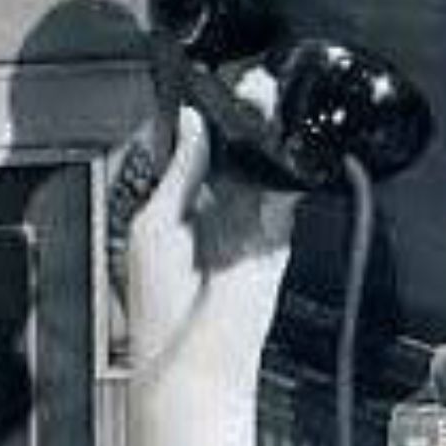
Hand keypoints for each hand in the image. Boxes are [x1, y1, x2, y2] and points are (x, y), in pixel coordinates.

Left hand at [121, 105, 297, 386]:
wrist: (197, 363)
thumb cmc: (163, 309)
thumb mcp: (158, 223)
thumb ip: (182, 174)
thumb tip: (190, 123)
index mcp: (177, 210)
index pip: (198, 155)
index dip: (210, 123)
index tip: (220, 88)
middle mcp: (214, 217)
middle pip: (234, 158)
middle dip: (244, 121)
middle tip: (254, 83)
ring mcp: (248, 230)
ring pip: (262, 171)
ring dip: (268, 137)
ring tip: (269, 97)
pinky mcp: (276, 244)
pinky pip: (285, 200)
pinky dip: (287, 172)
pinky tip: (286, 141)